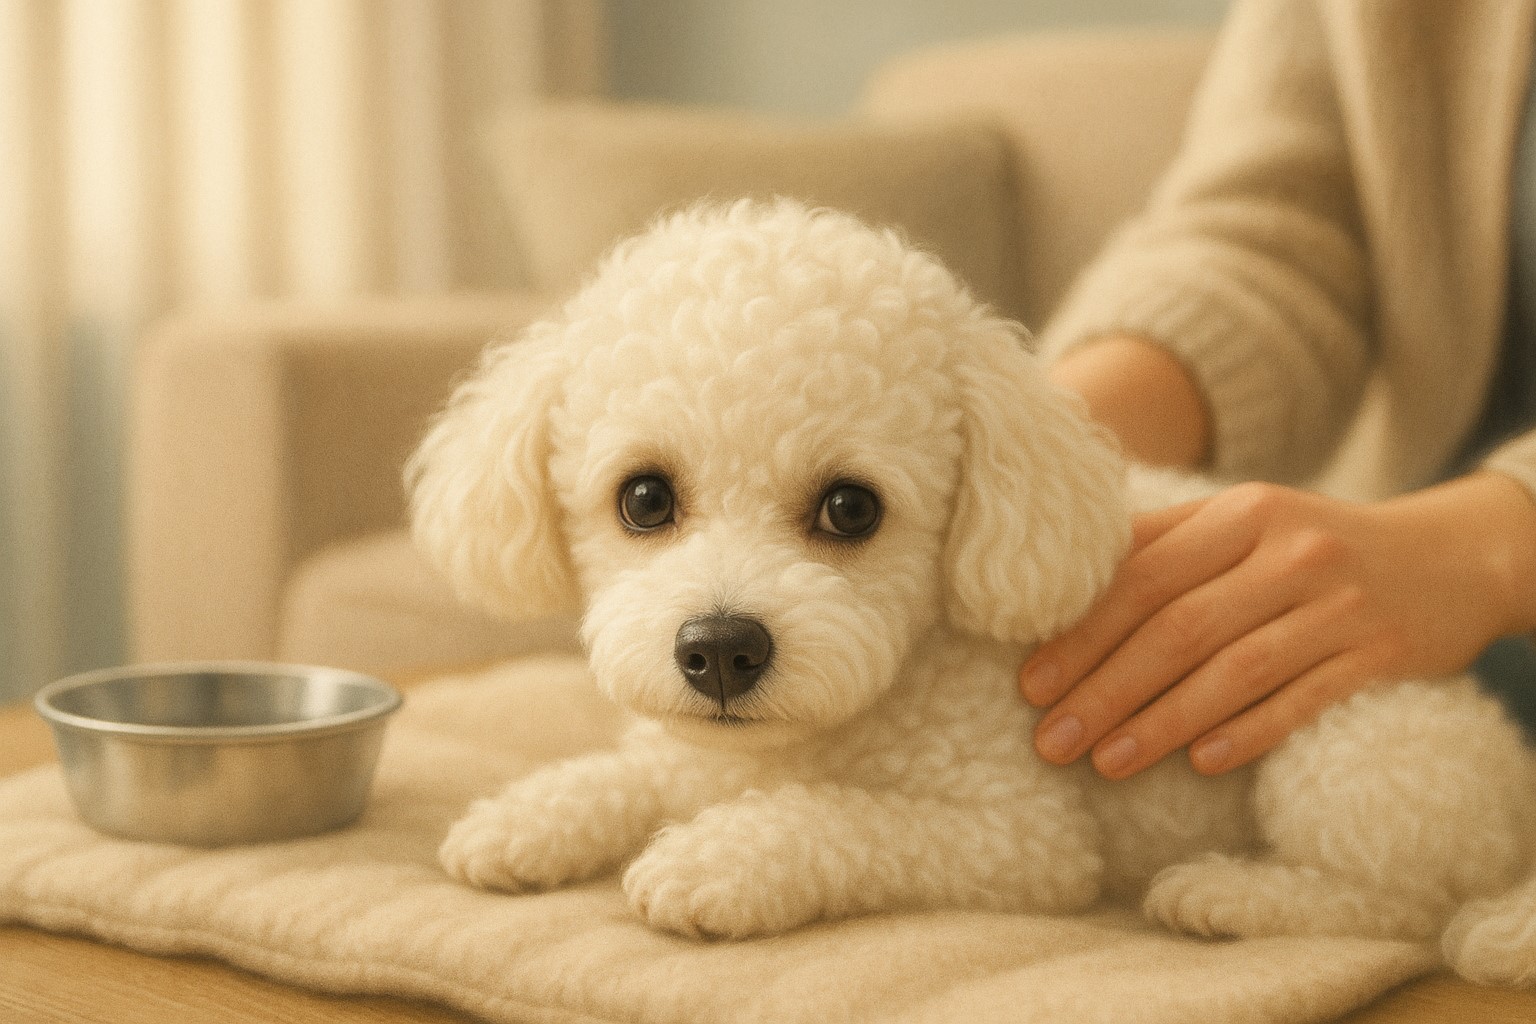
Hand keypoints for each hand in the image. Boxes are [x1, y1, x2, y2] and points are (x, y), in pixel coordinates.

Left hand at [1018, 473, 1535, 778]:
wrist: (1449, 557)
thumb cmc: (1311, 544)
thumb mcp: (1243, 521)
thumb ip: (1161, 541)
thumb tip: (1063, 582)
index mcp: (1241, 513)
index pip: (1142, 577)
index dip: (1081, 633)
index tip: (1031, 682)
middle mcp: (1288, 553)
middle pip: (1178, 628)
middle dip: (1104, 688)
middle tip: (1050, 739)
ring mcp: (1338, 604)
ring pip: (1233, 670)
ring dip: (1161, 722)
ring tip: (1105, 762)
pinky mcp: (1379, 654)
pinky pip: (1303, 699)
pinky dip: (1248, 731)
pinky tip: (1199, 763)